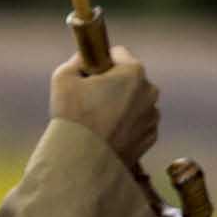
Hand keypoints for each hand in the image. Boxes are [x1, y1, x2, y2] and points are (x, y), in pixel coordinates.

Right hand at [50, 46, 159, 170]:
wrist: (83, 162)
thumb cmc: (73, 117)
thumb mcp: (64, 77)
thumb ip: (77, 60)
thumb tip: (85, 60)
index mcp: (134, 72)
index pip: (117, 54)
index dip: (99, 62)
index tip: (88, 76)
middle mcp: (150, 92)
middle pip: (128, 78)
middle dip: (112, 84)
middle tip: (90, 100)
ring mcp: (152, 117)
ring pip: (134, 101)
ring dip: (120, 105)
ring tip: (97, 120)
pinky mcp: (150, 138)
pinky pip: (136, 123)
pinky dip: (125, 125)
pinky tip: (107, 134)